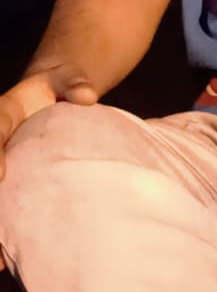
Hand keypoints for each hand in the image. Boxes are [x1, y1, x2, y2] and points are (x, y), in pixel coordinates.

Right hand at [0, 65, 97, 270]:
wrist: (57, 90)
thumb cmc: (61, 85)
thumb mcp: (67, 78)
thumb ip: (75, 84)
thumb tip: (88, 96)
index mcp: (7, 112)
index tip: (2, 175)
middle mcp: (1, 137)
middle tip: (1, 223)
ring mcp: (6, 157)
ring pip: (0, 189)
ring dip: (1, 217)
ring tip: (1, 255)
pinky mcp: (15, 175)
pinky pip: (8, 199)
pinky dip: (7, 224)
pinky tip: (7, 257)